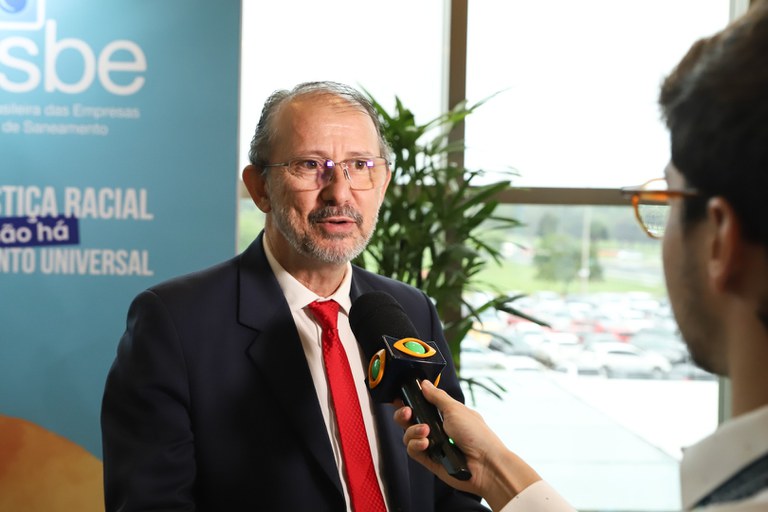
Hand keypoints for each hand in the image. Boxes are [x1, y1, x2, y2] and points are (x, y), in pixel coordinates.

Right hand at [393, 380, 540, 511]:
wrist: (485, 464)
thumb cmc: (477, 435)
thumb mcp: (455, 409)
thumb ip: (437, 397)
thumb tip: (425, 384)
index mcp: (444, 414)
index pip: (420, 405)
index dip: (408, 401)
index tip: (400, 398)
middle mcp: (436, 428)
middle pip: (409, 420)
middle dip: (403, 414)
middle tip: (407, 412)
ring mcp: (432, 444)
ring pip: (408, 435)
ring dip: (413, 431)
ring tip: (426, 432)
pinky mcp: (430, 459)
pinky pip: (413, 450)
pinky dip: (415, 445)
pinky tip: (425, 443)